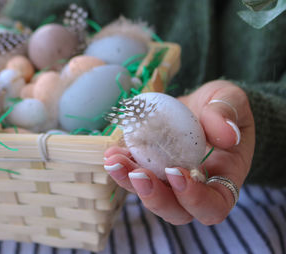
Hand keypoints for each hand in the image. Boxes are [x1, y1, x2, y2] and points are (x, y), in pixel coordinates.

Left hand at [104, 80, 254, 224]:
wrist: (199, 104)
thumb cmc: (222, 105)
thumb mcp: (231, 99)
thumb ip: (228, 113)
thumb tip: (228, 136)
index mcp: (223, 179)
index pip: (214, 206)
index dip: (196, 199)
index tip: (177, 173)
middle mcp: (195, 188)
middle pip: (176, 211)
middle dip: (155, 197)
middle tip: (139, 174)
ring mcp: (169, 181)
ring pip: (149, 195)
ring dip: (129, 182)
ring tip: (114, 161)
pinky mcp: (149, 168)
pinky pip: (134, 175)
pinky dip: (122, 165)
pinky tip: (112, 152)